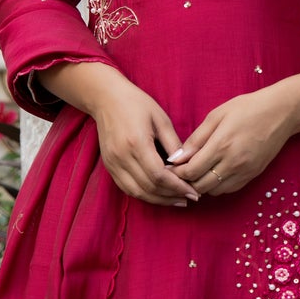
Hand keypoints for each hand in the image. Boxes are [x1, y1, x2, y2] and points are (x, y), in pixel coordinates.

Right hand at [50, 67, 197, 205]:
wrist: (106, 98)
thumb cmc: (136, 104)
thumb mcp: (161, 118)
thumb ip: (173, 143)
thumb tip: (184, 165)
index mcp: (136, 143)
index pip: (159, 175)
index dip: (177, 187)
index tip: (193, 192)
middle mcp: (122, 156)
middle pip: (149, 187)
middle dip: (171, 196)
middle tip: (190, 198)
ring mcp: (112, 163)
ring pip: (137, 192)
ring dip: (158, 200)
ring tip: (177, 200)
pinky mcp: (109, 166)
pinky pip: (127, 188)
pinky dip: (144, 194)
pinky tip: (158, 194)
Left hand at [169, 88, 295, 198]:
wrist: (281, 112)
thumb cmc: (247, 108)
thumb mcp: (217, 115)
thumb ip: (196, 139)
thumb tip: (178, 158)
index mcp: (221, 145)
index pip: (191, 171)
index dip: (177, 172)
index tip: (170, 167)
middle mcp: (233, 162)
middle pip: (200, 185)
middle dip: (186, 181)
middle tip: (179, 172)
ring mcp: (244, 171)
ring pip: (214, 191)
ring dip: (201, 185)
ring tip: (196, 172)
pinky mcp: (253, 175)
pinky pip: (229, 189)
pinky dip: (217, 186)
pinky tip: (213, 173)